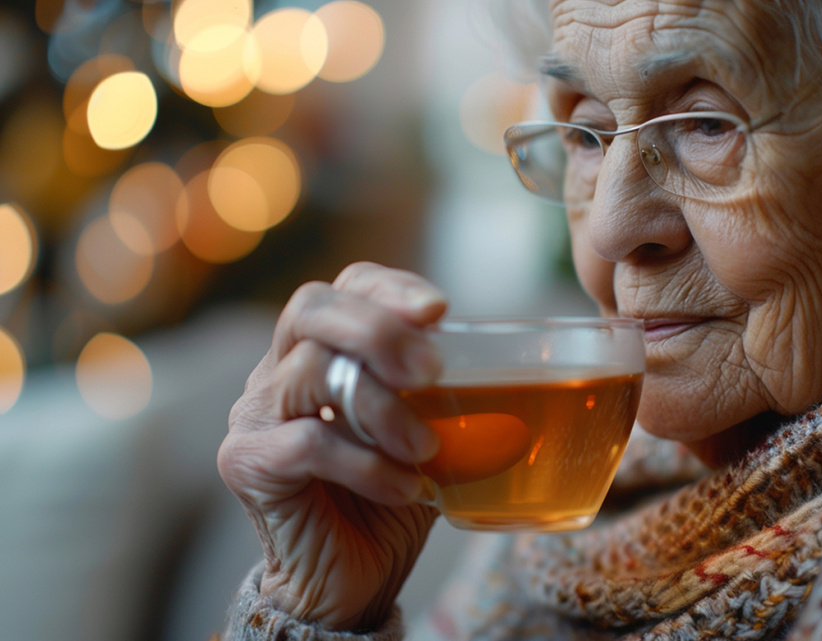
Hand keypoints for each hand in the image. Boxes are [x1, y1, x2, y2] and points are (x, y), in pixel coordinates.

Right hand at [218, 262, 446, 630]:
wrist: (350, 581)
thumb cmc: (388, 500)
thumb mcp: (423, 434)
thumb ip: (436, 396)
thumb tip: (491, 365)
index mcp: (319, 352)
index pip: (344, 288)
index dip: (389, 288)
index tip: (439, 311)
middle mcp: (276, 371)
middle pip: (312, 308)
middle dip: (379, 330)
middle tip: (432, 370)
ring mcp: (254, 414)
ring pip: (314, 372)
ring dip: (386, 410)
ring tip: (426, 449)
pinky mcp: (246, 462)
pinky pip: (310, 442)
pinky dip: (370, 464)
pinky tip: (405, 487)